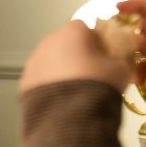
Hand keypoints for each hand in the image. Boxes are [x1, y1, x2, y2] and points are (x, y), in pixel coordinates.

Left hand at [20, 20, 135, 93]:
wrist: (70, 117)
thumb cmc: (97, 86)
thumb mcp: (120, 70)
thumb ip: (121, 59)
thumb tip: (121, 60)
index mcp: (72, 31)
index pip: (86, 28)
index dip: (97, 42)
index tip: (104, 58)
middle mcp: (48, 41)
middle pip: (66, 44)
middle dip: (77, 57)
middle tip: (90, 77)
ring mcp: (33, 62)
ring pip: (51, 62)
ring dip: (61, 72)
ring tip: (75, 93)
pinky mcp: (24, 83)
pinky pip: (41, 80)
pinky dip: (50, 87)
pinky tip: (61, 102)